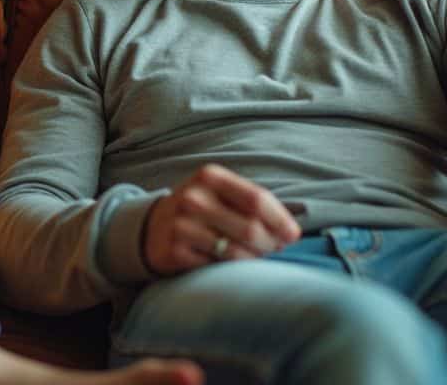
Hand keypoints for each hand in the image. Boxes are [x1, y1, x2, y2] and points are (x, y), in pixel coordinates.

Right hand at [142, 163, 300, 274]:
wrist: (153, 228)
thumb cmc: (200, 210)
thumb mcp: (220, 193)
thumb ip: (254, 204)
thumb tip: (291, 232)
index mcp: (210, 176)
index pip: (257, 199)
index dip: (281, 221)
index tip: (293, 235)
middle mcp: (193, 197)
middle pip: (251, 228)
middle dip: (271, 244)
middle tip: (274, 249)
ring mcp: (181, 225)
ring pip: (236, 251)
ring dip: (254, 259)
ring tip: (256, 256)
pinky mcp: (175, 251)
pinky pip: (217, 267)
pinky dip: (230, 269)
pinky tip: (229, 264)